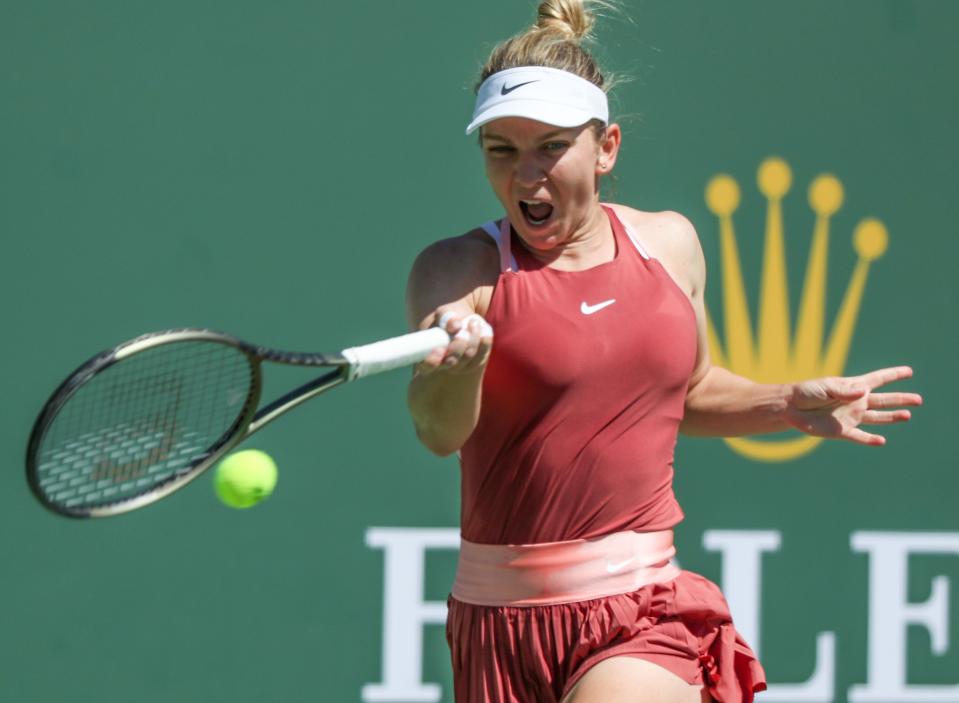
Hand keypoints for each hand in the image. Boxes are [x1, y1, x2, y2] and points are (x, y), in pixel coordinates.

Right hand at [415, 310, 492, 376]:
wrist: (466, 316)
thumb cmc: (451, 315)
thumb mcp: (445, 313)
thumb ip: (446, 318)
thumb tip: (455, 327)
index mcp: (430, 353)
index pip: (427, 366)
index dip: (432, 362)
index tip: (438, 349)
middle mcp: (444, 363)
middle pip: (451, 362)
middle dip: (458, 346)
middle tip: (461, 330)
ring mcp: (460, 365)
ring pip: (467, 357)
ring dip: (472, 340)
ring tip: (473, 323)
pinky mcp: (475, 362)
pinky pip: (481, 356)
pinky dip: (484, 343)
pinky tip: (483, 331)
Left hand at [784, 366, 922, 445]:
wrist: (791, 408)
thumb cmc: (807, 392)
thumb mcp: (825, 388)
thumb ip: (845, 391)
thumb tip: (864, 392)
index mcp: (852, 387)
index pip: (878, 380)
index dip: (893, 375)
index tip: (909, 371)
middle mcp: (855, 402)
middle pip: (883, 400)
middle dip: (901, 399)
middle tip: (919, 399)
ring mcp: (850, 416)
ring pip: (877, 417)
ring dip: (892, 417)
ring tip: (907, 416)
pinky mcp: (842, 431)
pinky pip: (860, 436)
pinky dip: (870, 439)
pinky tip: (882, 441)